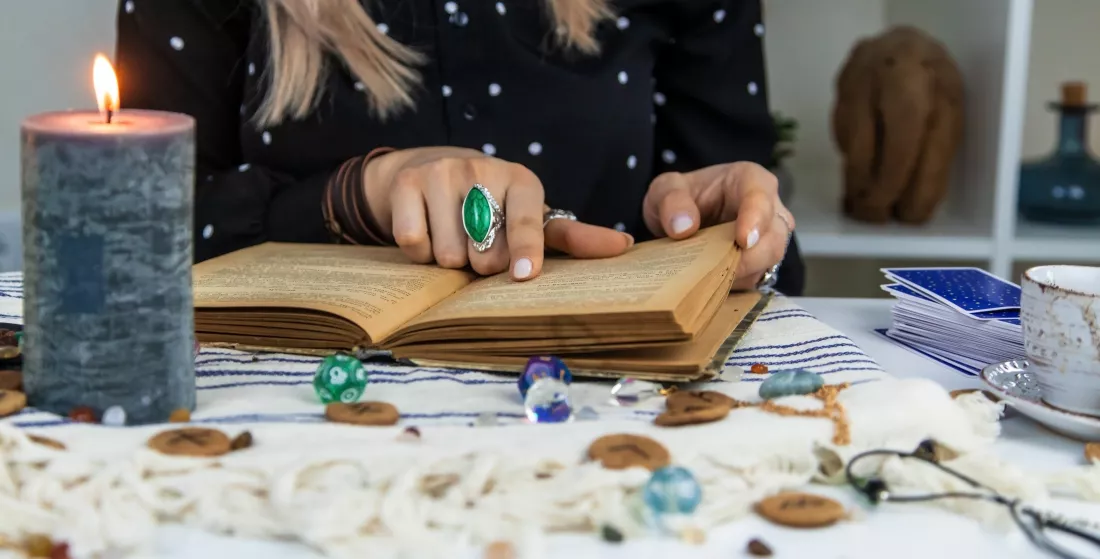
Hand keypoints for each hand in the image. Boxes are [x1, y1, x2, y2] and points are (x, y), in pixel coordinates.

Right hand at [363, 147, 633, 279]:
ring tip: (452, 238)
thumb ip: (572, 236)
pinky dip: (418, 252)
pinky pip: (414, 243)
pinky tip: (426, 232)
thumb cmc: (489, 203)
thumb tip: (625, 247)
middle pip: (484, 253)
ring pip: (448, 253)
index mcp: (522, 180)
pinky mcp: (407, 182)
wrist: (422, 168)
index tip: (524, 274)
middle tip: (477, 247)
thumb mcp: (530, 215)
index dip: (525, 250)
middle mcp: (483, 169)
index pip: (526, 222)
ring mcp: (443, 172)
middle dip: (479, 264)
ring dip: (448, 260)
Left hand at [642, 162, 794, 290]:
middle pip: (773, 237)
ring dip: (739, 273)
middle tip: (718, 269)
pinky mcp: (761, 264)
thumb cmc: (681, 198)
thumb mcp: (665, 189)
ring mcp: (769, 239)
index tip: (743, 240)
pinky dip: (733, 283)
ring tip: (707, 275)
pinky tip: (709, 283)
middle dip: (750, 257)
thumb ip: (671, 200)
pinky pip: (755, 278)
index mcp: (749, 180)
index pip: (761, 197)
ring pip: (768, 262)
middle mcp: (769, 209)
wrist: (681, 220)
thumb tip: (684, 227)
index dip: (756, 219)